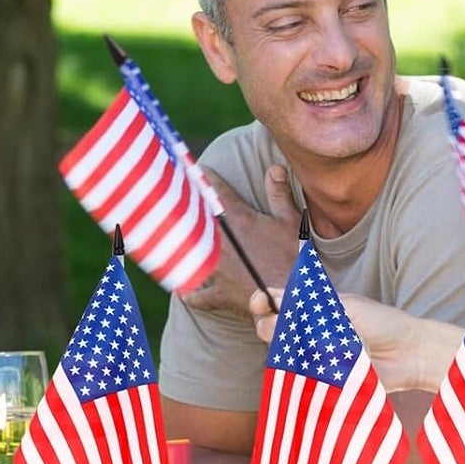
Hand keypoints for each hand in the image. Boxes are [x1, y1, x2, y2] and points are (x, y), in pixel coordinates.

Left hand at [181, 166, 300, 314]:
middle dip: (184, 209)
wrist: (293, 296)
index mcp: (238, 220)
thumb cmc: (294, 257)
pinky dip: (190, 295)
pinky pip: (199, 296)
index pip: (216, 191)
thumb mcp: (291, 222)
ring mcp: (217, 268)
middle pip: (193, 220)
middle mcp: (220, 242)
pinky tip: (183, 293)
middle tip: (170, 200)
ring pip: (188, 256)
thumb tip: (273, 167)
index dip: (206, 177)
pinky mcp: (220, 293)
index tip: (197, 168)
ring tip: (170, 245)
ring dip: (180, 250)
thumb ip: (279, 194)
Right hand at [251, 286, 449, 393]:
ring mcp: (311, 357)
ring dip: (294, 349)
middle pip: (269, 329)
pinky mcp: (320, 380)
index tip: (260, 303)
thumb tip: (277, 304)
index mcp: (310, 309)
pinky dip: (305, 371)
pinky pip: (300, 378)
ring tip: (321, 348)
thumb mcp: (345, 306)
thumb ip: (311, 307)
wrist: (409, 354)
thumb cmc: (381, 323)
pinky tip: (321, 367)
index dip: (262, 302)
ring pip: (281, 355)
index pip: (274, 304)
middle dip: (274, 327)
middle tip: (293, 329)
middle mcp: (306, 332)